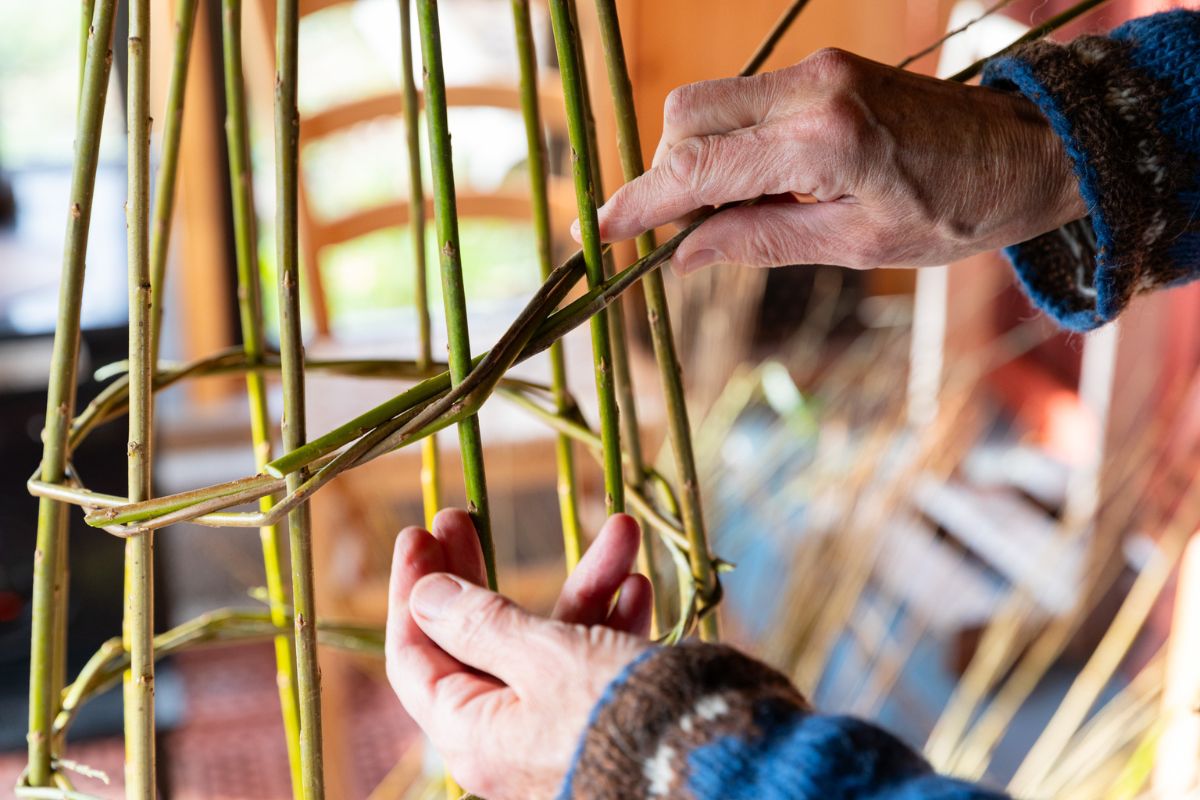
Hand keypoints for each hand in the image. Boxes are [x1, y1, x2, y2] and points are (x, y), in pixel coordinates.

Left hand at [385, 510, 652, 799]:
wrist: (717, 768)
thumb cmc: (618, 716)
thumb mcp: (544, 657)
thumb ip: (481, 623)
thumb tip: (424, 595)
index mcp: (472, 733)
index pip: (414, 656)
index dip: (412, 589)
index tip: (418, 531)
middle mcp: (507, 737)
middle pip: (474, 641)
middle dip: (477, 572)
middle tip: (463, 516)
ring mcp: (557, 729)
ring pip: (549, 642)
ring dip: (583, 583)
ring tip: (620, 529)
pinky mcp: (604, 721)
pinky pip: (595, 662)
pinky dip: (612, 619)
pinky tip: (638, 583)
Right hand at [584, 48, 1085, 273]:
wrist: (1026, 152)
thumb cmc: (956, 211)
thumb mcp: (854, 245)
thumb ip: (759, 241)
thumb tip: (682, 255)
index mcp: (824, 142)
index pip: (699, 167)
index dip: (642, 201)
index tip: (603, 230)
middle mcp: (811, 89)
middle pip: (685, 115)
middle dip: (664, 172)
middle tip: (677, 228)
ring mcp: (818, 68)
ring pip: (708, 101)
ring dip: (694, 155)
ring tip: (723, 210)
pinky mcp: (824, 67)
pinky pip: (744, 98)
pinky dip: (728, 140)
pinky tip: (752, 181)